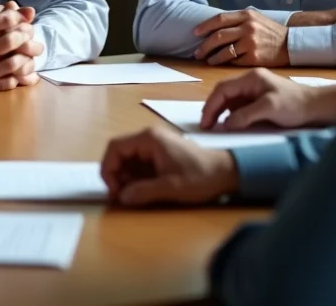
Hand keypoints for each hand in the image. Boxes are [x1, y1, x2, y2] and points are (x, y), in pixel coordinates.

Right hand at [100, 126, 237, 205]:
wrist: (226, 173)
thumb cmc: (200, 176)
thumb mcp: (171, 187)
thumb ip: (144, 191)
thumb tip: (121, 198)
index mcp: (149, 138)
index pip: (115, 147)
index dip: (108, 168)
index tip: (113, 189)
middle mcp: (149, 137)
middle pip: (120, 152)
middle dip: (116, 174)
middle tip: (120, 195)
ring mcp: (155, 144)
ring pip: (128, 159)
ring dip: (126, 177)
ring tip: (131, 195)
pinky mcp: (160, 153)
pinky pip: (139, 163)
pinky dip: (136, 177)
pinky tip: (141, 190)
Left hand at [193, 9, 288, 65]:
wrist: (291, 44)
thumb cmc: (270, 32)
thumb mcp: (256, 18)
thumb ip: (238, 19)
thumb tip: (214, 25)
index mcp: (246, 15)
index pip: (219, 19)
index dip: (205, 26)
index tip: (195, 33)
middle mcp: (248, 28)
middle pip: (218, 36)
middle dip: (204, 45)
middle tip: (197, 52)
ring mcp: (251, 43)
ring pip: (224, 50)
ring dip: (212, 57)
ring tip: (207, 60)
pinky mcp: (254, 57)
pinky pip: (234, 61)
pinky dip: (225, 63)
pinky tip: (220, 64)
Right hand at [199, 68, 318, 130]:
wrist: (317, 107)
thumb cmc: (295, 104)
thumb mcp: (269, 108)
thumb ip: (246, 115)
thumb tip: (225, 124)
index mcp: (250, 78)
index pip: (222, 89)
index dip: (211, 105)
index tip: (205, 121)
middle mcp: (250, 82)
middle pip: (224, 93)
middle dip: (213, 109)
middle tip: (206, 125)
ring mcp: (254, 90)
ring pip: (230, 100)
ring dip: (221, 112)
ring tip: (215, 126)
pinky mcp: (259, 100)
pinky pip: (239, 106)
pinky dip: (231, 115)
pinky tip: (230, 124)